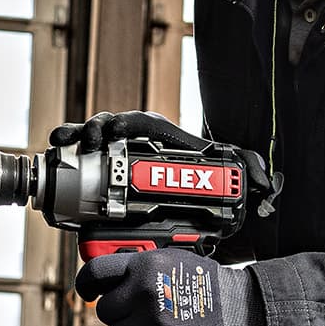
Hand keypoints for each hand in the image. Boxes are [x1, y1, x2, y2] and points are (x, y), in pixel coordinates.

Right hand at [50, 111, 279, 219]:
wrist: (195, 202)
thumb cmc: (206, 179)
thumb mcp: (230, 174)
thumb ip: (251, 171)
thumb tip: (265, 180)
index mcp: (162, 136)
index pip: (141, 123)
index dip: (125, 123)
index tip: (114, 131)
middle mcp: (137, 144)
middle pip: (110, 128)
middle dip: (94, 130)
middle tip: (88, 141)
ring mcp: (120, 159)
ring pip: (93, 143)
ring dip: (77, 140)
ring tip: (66, 145)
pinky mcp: (108, 176)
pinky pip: (85, 164)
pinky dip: (70, 159)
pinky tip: (59, 159)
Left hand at [76, 248, 261, 325]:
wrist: (243, 309)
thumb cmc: (213, 286)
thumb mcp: (175, 261)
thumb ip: (142, 267)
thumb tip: (114, 279)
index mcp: (145, 265)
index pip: (96, 272)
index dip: (87, 284)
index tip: (88, 293)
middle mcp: (144, 291)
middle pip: (105, 310)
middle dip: (120, 315)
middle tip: (140, 316)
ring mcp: (151, 320)